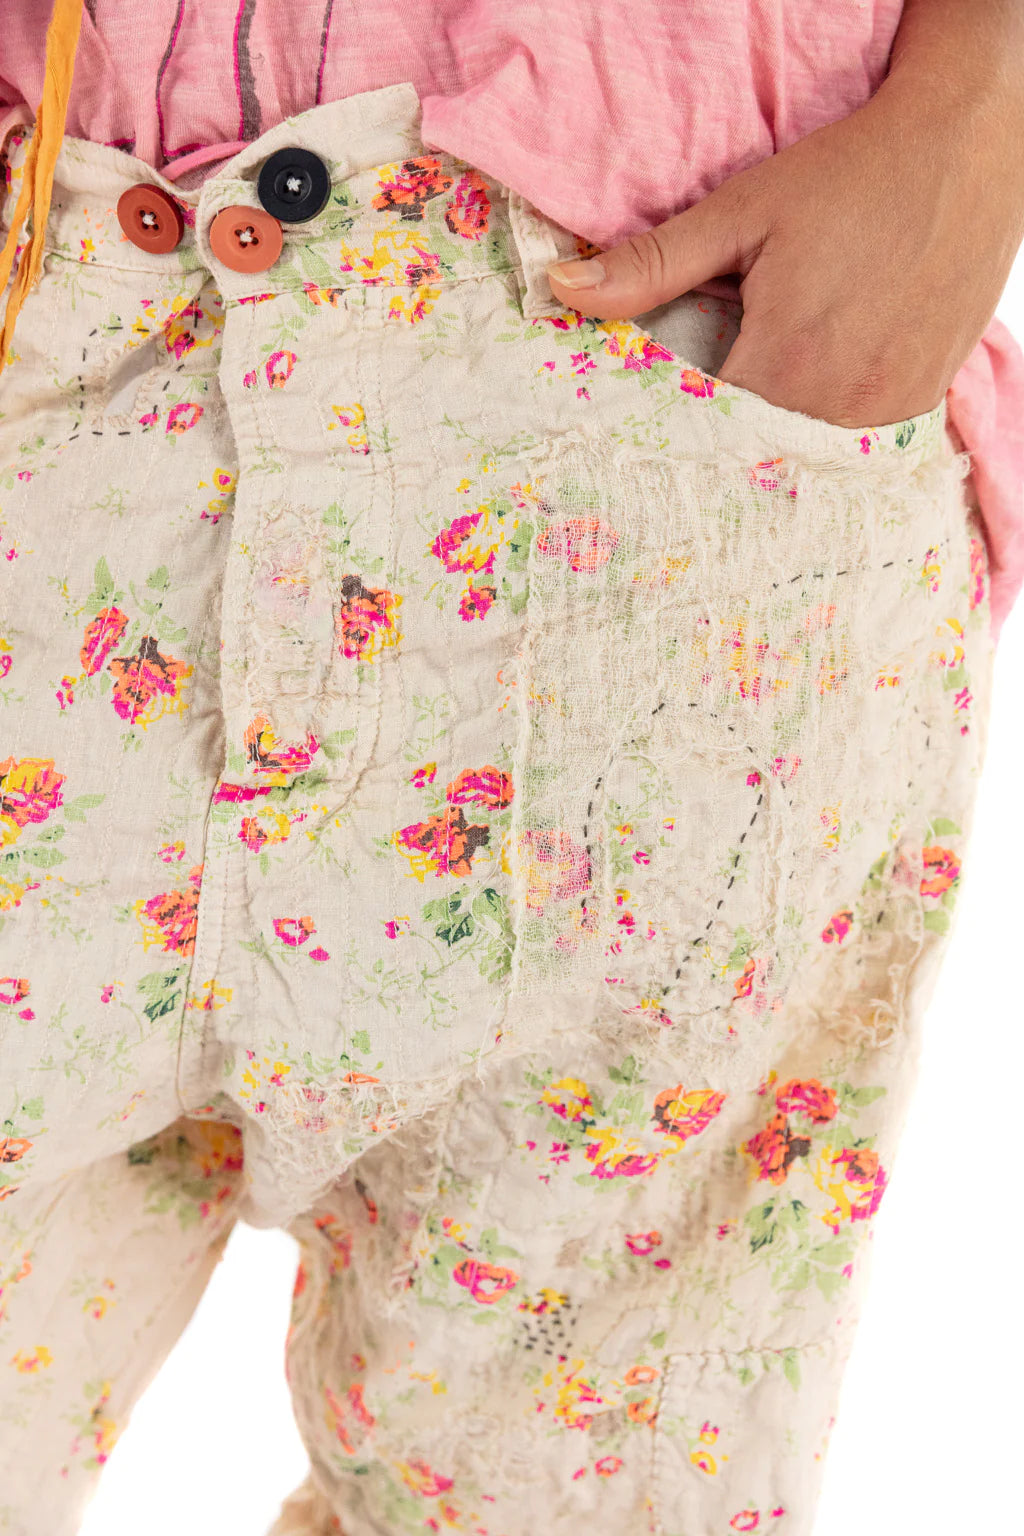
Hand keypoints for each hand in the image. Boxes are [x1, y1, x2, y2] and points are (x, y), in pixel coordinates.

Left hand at [545, 75, 1023, 428]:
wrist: (969, 148)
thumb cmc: (851, 174)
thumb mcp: (741, 213)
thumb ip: (652, 265)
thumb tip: (562, 290)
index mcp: (785, 362)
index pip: (701, 429)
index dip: (675, 418)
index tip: (657, 404)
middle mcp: (838, 404)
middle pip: (751, 444)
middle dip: (724, 421)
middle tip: (727, 367)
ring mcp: (886, 409)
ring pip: (802, 448)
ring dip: (778, 422)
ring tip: (780, 363)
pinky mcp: (919, 404)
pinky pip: (853, 436)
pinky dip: (828, 416)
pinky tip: (825, 369)